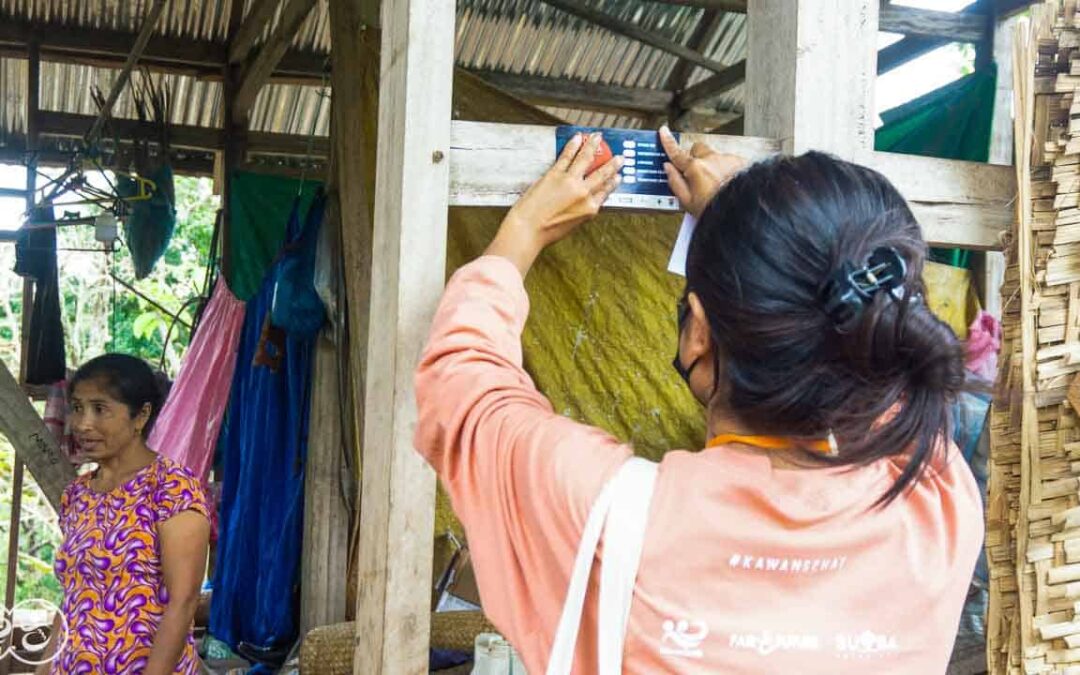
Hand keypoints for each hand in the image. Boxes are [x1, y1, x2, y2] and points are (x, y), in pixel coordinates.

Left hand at [485, 133, 622, 275]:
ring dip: (593, 145)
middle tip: (619, 157)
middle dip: (612, 164)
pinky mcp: (556, 174)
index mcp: (589, 209)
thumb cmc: (546, 231)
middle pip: (602, 174)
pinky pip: (567, 156)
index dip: (613, 182)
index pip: (606, 191)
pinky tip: (577, 138)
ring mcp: (570, 182)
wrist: (528, 230)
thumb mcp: (572, 225)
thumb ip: (581, 211)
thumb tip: (583, 201)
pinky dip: (573, 145)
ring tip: (598, 137)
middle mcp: (584, 194)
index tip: (617, 176)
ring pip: (586, 159)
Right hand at [659, 126, 746, 217]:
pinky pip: (729, 161)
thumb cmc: (716, 210)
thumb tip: (668, 168)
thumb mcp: (688, 202)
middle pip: (697, 149)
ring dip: (712, 165)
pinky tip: (728, 184)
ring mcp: (726, 159)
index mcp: (695, 168)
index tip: (664, 132)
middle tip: (695, 172)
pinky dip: (727, 170)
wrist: (743, 210)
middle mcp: (710, 159)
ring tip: (716, 185)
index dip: (668, 142)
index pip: (677, 153)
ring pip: (714, 156)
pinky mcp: (740, 162)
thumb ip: (675, 182)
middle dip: (694, 157)